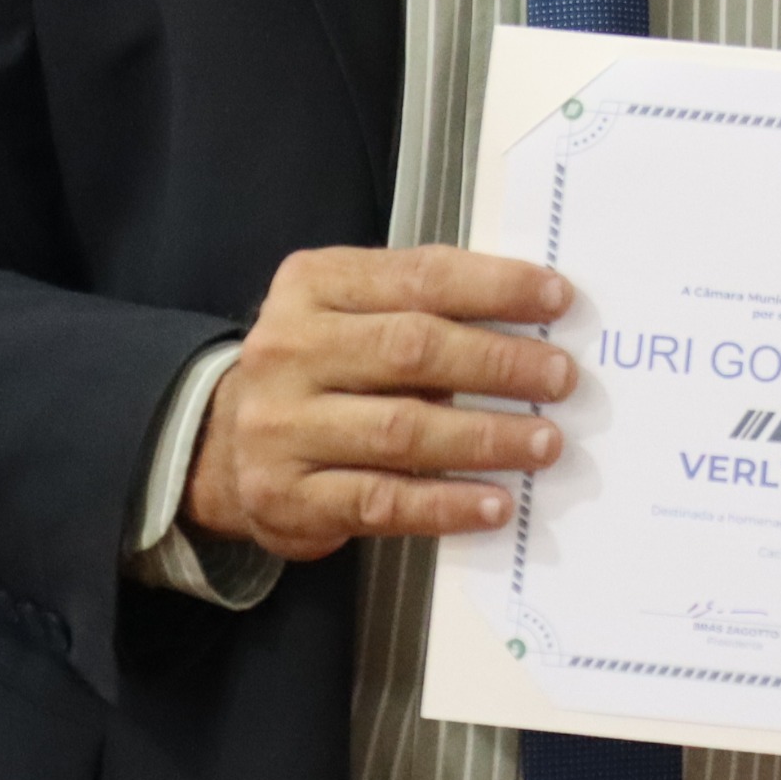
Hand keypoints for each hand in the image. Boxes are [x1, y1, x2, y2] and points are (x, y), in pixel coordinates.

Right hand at [181, 244, 575, 562]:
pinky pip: (381, 500)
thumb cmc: (319, 368)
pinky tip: (494, 504)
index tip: (558, 299)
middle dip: (499, 364)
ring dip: (485, 437)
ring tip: (544, 442)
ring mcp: (281, 426)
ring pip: (401, 429)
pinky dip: (446, 503)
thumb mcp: (351, 311)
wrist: (219, 444)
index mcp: (314, 285)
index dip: (496, 287)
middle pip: (413, 350)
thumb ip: (422, 304)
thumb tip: (535, 319)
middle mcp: (290, 349)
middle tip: (561, 378)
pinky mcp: (287, 497)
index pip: (419, 276)